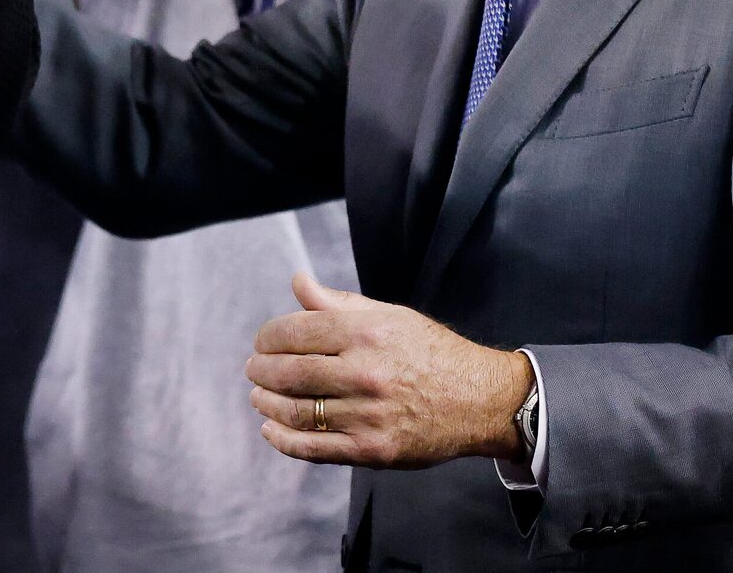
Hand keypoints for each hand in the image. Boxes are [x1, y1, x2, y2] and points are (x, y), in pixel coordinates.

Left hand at [245, 273, 531, 468]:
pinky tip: (271, 430)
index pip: (295, 332)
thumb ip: (337, 302)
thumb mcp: (389, 315)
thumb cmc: (431, 351)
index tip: (261, 342)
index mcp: (366, 333)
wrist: (479, 400)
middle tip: (253, 369)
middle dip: (261, 370)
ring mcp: (368, 415)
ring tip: (258, 396)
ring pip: (297, 412)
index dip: (268, 337)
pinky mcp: (372, 450)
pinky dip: (284, 441)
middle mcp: (364, 373)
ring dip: (267, 404)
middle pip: (290, 372)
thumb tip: (297, 282)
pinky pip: (314, 448)